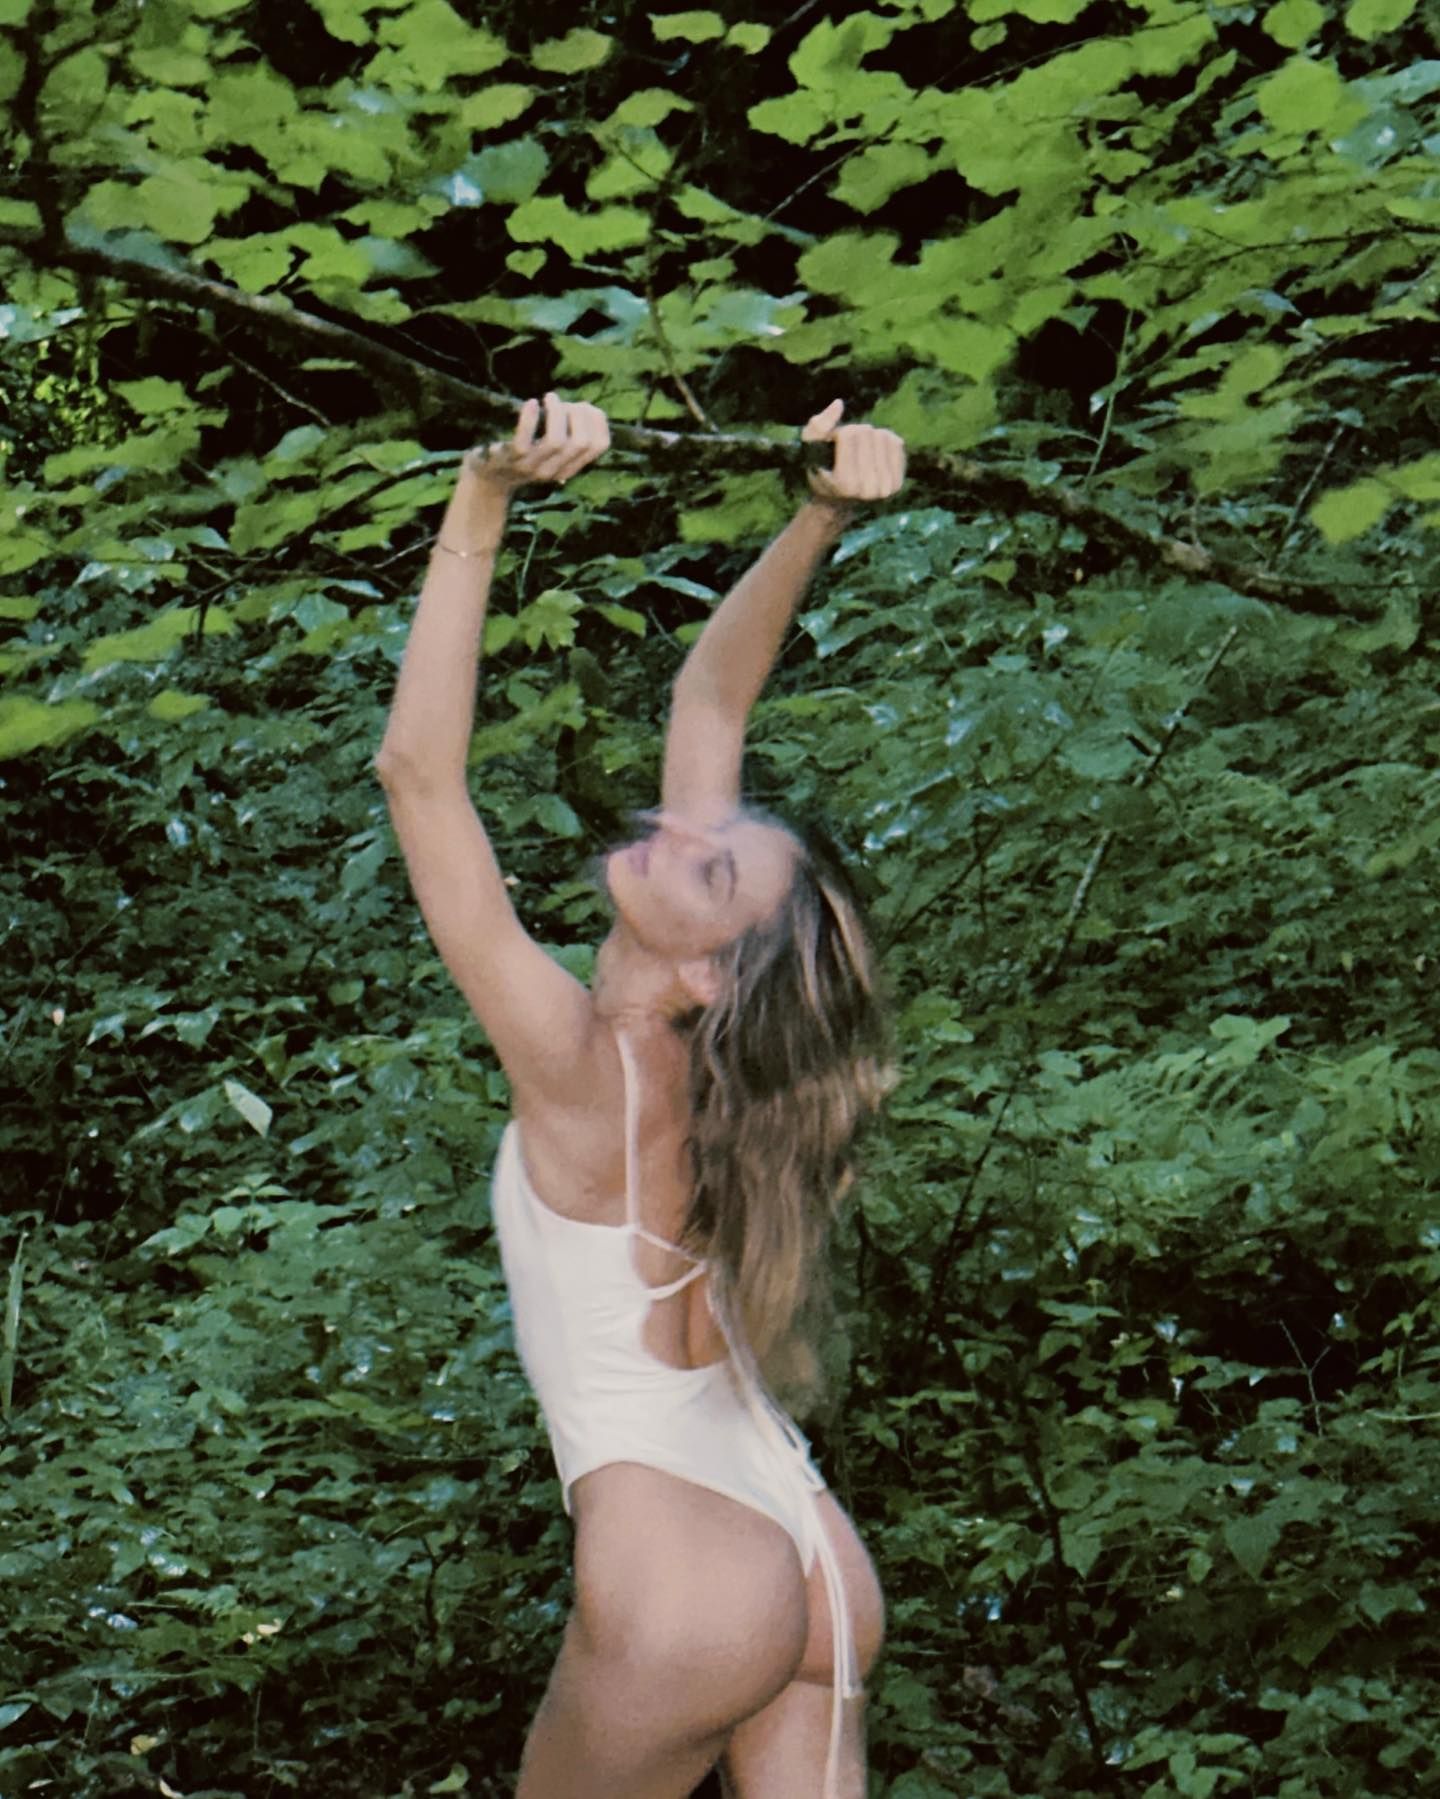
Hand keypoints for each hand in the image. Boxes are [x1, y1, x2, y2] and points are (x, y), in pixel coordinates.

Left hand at [463, 392, 609, 493]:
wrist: (489, 477)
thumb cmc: (522, 454)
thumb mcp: (549, 450)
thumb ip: (567, 435)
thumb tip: (586, 408)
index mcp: (569, 467)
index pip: (600, 445)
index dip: (598, 420)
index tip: (584, 406)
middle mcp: (555, 470)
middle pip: (582, 441)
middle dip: (578, 414)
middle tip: (564, 403)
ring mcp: (533, 467)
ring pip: (558, 441)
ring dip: (557, 413)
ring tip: (549, 399)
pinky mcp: (512, 460)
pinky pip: (524, 441)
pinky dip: (529, 419)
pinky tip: (531, 404)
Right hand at [801, 399, 905, 512]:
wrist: (838, 504)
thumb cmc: (822, 471)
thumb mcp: (810, 448)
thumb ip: (818, 426)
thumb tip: (839, 404)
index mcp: (845, 483)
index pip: (849, 434)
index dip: (839, 433)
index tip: (834, 447)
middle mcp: (868, 489)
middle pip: (867, 433)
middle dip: (855, 434)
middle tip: (848, 452)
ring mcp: (886, 488)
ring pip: (883, 435)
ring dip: (870, 437)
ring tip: (860, 452)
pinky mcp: (898, 483)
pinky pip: (897, 443)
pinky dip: (884, 442)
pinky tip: (874, 454)